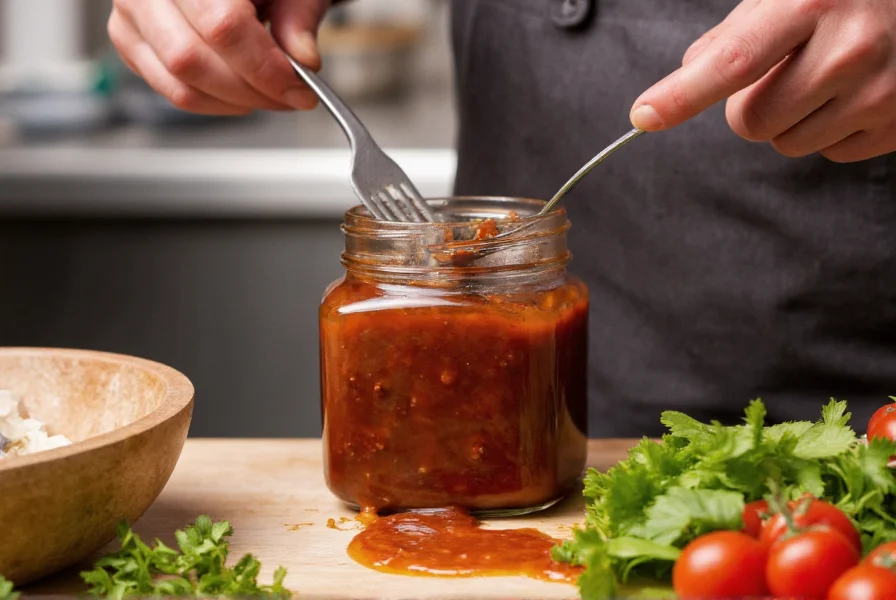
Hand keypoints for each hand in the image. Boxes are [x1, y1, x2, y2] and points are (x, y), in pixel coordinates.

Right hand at [108, 0, 330, 114]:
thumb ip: (297, 16)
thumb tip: (302, 60)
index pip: (222, 26)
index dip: (265, 68)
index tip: (301, 89)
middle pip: (191, 59)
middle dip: (251, 91)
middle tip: (289, 97)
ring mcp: (131, 12)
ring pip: (178, 82)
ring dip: (234, 102)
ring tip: (268, 94)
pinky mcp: (129, 39)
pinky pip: (171, 90)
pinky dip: (214, 101)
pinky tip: (241, 92)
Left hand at [630, 0, 895, 161]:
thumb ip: (737, 32)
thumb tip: (690, 71)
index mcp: (813, 2)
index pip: (733, 61)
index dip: (683, 94)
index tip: (644, 116)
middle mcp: (849, 49)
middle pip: (750, 121)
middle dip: (751, 104)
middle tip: (785, 70)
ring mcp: (880, 92)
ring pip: (786, 144)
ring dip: (792, 119)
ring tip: (829, 76)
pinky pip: (830, 153)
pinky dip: (832, 130)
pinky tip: (856, 91)